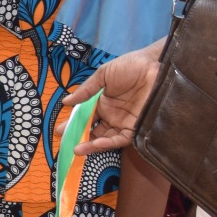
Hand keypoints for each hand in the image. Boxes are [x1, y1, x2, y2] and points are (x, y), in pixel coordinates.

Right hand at [61, 39, 163, 153]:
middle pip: (93, 130)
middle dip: (80, 137)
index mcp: (102, 102)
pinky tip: (96, 144)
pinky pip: (120, 139)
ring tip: (77, 149)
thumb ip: (86, 90)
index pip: (85, 117)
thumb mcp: (103, 75)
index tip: (61, 130)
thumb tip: (66, 102)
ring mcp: (123, 122)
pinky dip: (108, 144)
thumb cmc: (130, 67)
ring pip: (105, 138)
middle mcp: (112, 115)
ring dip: (91, 145)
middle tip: (66, 143)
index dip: (73, 124)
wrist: (156, 67)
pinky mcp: (136, 127)